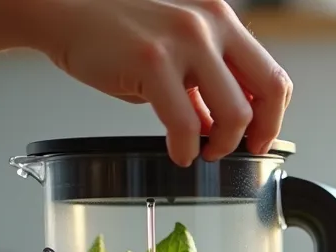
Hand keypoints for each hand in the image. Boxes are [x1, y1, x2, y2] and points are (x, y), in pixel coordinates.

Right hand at [30, 0, 291, 165]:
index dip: (272, 114)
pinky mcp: (152, 60)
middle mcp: (209, 25)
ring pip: (235, 113)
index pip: (272, 74)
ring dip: (223, 144)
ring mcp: (183, 40)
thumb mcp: (173, 47)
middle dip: (260, 131)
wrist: (62, 9)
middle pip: (270, 91)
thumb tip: (219, 123)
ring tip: (203, 150)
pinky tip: (178, 153)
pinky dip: (186, 149)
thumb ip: (203, 80)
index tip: (259, 136)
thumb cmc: (115, 28)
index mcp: (220, 19)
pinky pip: (186, 123)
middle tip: (242, 150)